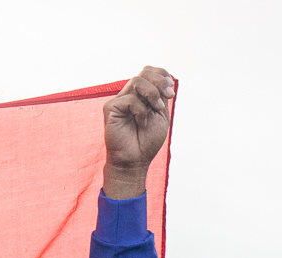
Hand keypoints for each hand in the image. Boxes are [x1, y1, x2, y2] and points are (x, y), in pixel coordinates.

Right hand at [102, 66, 175, 199]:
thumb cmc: (147, 142)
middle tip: (168, 96)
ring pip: (137, 81)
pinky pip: (129, 99)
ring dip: (152, 93)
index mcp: (141, 95)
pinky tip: (141, 122)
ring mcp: (119, 101)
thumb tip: (163, 78)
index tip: (171, 93)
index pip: (150, 72)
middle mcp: (129, 95)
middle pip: (145, 72)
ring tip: (157, 108)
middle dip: (160, 81)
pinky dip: (140, 110)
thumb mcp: (161, 115)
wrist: (134, 161)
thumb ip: (161, 96)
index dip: (162, 75)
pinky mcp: (110, 108)